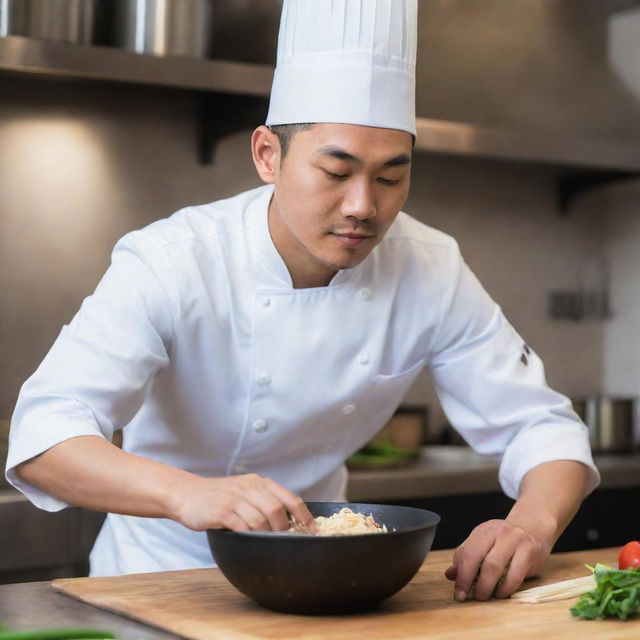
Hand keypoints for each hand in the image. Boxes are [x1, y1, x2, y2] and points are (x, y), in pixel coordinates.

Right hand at [167, 473, 316, 533]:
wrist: (187, 495)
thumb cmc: (219, 497)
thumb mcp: (244, 491)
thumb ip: (264, 501)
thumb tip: (291, 523)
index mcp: (259, 482)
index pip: (290, 498)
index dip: (305, 516)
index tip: (313, 531)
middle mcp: (249, 487)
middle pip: (277, 509)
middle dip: (283, 529)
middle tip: (282, 540)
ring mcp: (235, 498)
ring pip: (261, 519)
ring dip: (266, 534)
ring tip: (264, 541)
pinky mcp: (221, 511)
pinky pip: (242, 526)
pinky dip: (249, 535)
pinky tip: (248, 539)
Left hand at [444, 519, 550, 600]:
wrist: (532, 530)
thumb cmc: (503, 541)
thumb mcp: (483, 544)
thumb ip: (466, 557)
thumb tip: (450, 575)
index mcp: (483, 530)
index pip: (467, 552)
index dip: (461, 575)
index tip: (458, 593)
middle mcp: (498, 532)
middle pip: (479, 559)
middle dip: (471, 582)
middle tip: (470, 597)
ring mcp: (515, 540)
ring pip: (496, 567)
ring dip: (487, 587)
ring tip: (484, 596)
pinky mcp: (530, 552)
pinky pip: (515, 576)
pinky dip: (505, 589)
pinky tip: (501, 593)